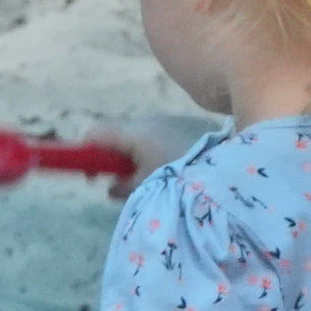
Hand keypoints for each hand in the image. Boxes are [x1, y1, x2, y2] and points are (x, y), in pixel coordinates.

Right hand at [83, 114, 214, 199]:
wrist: (226, 169)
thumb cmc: (179, 179)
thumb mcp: (144, 188)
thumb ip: (121, 187)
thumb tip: (110, 188)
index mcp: (134, 133)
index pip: (95, 135)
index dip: (85, 154)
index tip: (90, 176)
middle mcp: (148, 121)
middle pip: (116, 136)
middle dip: (112, 160)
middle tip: (117, 184)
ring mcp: (166, 122)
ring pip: (137, 138)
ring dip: (134, 158)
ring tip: (145, 181)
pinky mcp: (183, 128)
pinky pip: (156, 139)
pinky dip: (152, 154)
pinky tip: (166, 172)